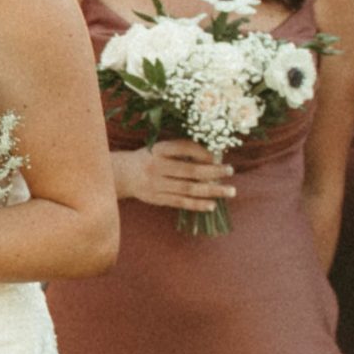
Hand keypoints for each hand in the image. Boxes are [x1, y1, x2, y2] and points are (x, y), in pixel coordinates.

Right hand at [116, 139, 234, 216]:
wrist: (123, 174)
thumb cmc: (149, 158)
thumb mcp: (160, 148)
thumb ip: (182, 149)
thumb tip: (212, 157)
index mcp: (158, 149)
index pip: (183, 148)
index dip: (202, 152)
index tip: (216, 157)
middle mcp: (157, 166)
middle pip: (190, 170)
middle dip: (213, 171)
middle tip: (231, 170)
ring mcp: (156, 184)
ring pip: (188, 189)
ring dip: (211, 190)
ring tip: (230, 191)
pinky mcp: (156, 198)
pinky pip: (180, 202)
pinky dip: (197, 204)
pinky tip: (212, 205)